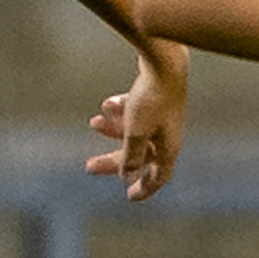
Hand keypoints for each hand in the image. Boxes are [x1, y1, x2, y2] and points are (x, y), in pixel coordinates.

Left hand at [83, 44, 186, 199]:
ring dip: (112, 131)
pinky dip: (121, 111)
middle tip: (89, 167)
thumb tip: (127, 176)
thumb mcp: (136, 131)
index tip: (130, 197)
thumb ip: (131, 156)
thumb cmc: (152, 98)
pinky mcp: (159, 98)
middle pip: (140, 155)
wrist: (165, 60)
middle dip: (114, 160)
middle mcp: (169, 134)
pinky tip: (107, 104)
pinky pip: (137, 111)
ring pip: (135, 131)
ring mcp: (165, 116)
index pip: (159, 176)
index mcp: (169, 147)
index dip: (145, 188)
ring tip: (93, 123)